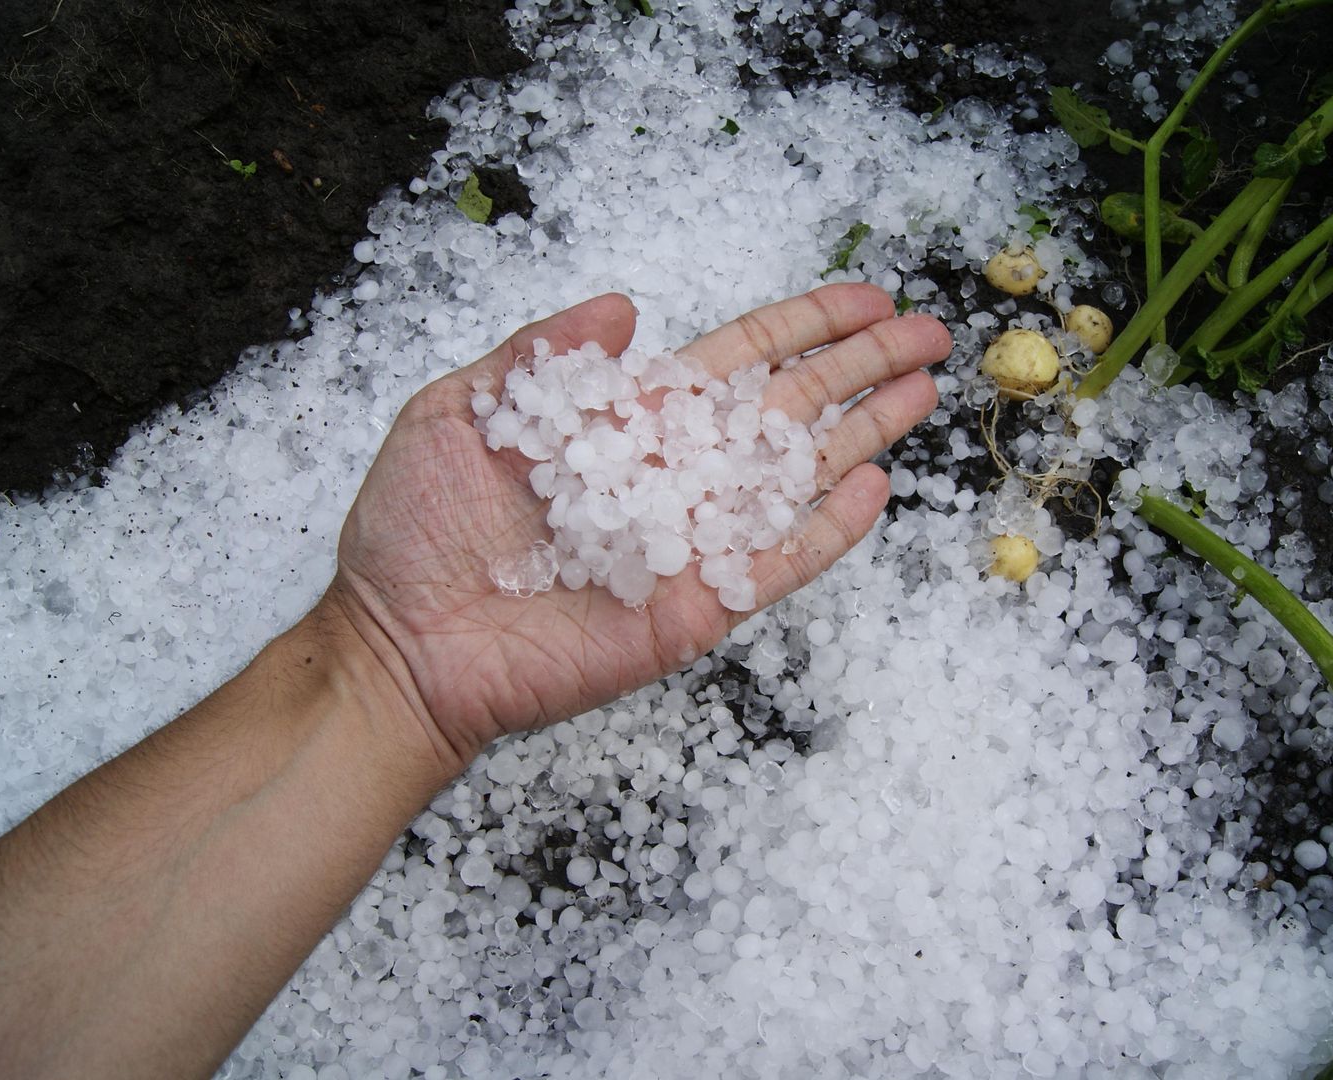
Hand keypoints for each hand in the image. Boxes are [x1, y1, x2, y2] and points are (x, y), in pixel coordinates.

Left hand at [325, 284, 950, 771]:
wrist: (400, 643)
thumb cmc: (416, 530)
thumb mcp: (460, 411)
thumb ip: (542, 354)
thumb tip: (625, 300)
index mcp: (629, 420)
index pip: (739, 360)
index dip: (805, 326)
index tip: (867, 297)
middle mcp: (674, 474)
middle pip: (790, 408)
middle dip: (861, 367)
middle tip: (932, 332)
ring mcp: (691, 543)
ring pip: (797, 477)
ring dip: (864, 433)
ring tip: (926, 392)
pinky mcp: (695, 607)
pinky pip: (776, 564)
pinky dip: (827, 531)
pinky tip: (875, 489)